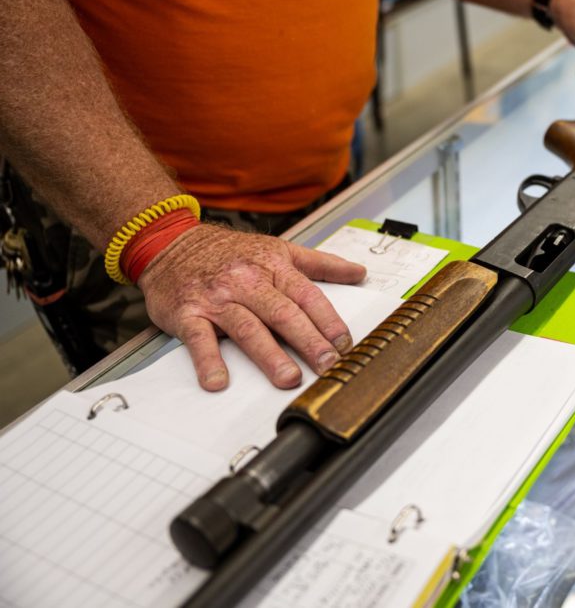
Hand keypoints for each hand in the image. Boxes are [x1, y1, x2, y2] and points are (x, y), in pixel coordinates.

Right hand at [138, 224, 366, 391]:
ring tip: (288, 378)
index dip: (328, 320)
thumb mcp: (278, 249)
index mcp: (273, 267)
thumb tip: (359, 272)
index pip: (307, 296)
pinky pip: (199, 339)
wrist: (169, 241)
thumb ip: (320, 263)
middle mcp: (247, 282)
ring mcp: (217, 299)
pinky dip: (208, 360)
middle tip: (327, 365)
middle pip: (283, 313)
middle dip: (308, 341)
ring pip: (248, 327)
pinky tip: (219, 380)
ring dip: (269, 355)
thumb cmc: (228, 251)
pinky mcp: (188, 313)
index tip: (345, 343)